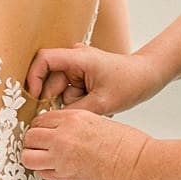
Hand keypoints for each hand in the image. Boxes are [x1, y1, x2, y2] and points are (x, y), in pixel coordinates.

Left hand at [22, 109, 150, 179]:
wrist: (138, 164)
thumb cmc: (127, 144)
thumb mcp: (98, 121)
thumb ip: (75, 125)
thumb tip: (60, 132)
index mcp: (73, 118)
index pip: (40, 119)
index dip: (40, 127)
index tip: (44, 134)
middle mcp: (63, 136)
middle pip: (29, 137)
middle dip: (33, 143)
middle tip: (42, 148)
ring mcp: (62, 157)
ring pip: (28, 157)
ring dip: (33, 158)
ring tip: (45, 160)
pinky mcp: (66, 176)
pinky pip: (42, 173)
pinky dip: (45, 172)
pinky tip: (57, 170)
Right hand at [25, 43, 162, 116]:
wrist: (147, 77)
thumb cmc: (129, 83)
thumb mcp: (101, 103)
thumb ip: (74, 111)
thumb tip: (52, 121)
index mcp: (78, 58)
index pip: (44, 60)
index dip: (33, 77)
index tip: (33, 97)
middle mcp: (75, 59)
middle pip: (51, 80)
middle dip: (60, 99)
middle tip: (76, 111)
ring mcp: (77, 67)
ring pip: (61, 90)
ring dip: (72, 102)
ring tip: (95, 106)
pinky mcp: (81, 75)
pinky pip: (70, 91)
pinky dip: (78, 101)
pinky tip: (96, 103)